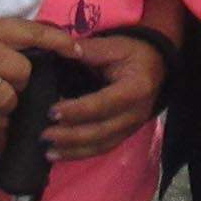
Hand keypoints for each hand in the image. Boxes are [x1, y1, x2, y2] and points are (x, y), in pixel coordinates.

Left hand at [45, 33, 166, 161]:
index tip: (52, 112)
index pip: (103, 104)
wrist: (156, 64)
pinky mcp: (125, 134)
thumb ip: (88, 50)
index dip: (77, 110)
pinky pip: (102, 148)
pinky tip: (60, 154)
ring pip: (101, 145)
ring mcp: (132, 127)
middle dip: (71, 136)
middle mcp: (136, 113)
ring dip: (73, 150)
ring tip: (48, 151)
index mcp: (135, 88)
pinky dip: (80, 153)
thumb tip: (59, 52)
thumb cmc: (133, 53)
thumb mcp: (114, 46)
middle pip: (101, 131)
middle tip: (44, 134)